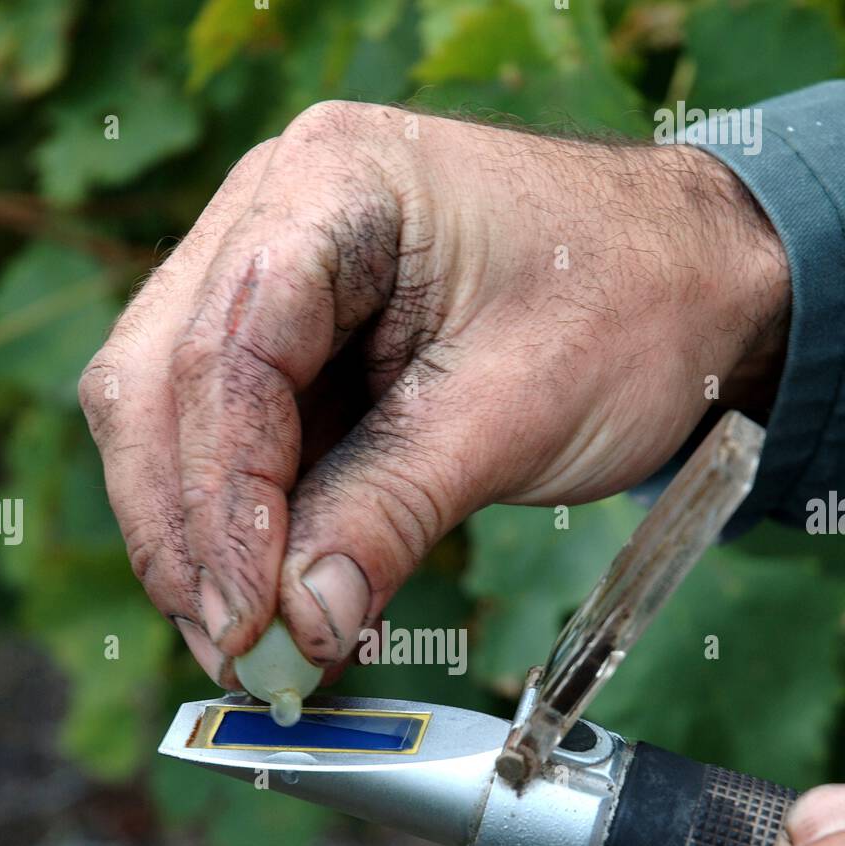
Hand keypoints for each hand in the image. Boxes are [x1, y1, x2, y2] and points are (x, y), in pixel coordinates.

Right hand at [79, 101, 789, 682]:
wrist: (694, 282)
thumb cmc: (630, 304)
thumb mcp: (515, 412)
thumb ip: (392, 513)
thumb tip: (297, 626)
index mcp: (331, 185)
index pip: (227, 353)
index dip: (221, 501)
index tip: (248, 621)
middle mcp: (272, 215)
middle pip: (158, 385)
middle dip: (187, 533)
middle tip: (235, 654)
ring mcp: (272, 278)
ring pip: (172, 421)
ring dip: (202, 544)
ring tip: (253, 649)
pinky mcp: (295, 346)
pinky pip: (234, 444)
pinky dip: (247, 532)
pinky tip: (279, 603)